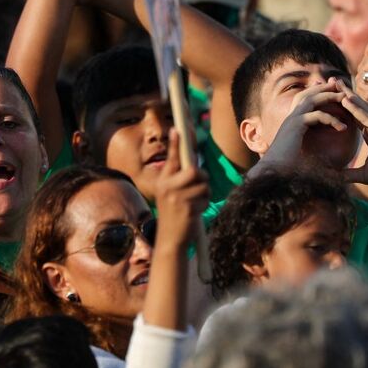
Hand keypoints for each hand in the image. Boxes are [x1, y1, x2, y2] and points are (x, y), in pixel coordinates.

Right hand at [152, 130, 208, 249]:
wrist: (170, 239)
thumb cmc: (174, 213)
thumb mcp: (170, 193)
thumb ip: (178, 177)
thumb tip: (192, 162)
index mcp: (163, 180)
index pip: (171, 158)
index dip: (175, 143)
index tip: (178, 129)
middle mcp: (167, 186)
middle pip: (194, 170)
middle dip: (201, 177)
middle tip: (199, 185)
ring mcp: (177, 197)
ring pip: (203, 184)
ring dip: (204, 193)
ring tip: (195, 202)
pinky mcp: (187, 207)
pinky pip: (205, 197)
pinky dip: (204, 203)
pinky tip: (195, 212)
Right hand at [257, 79, 350, 169]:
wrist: (274, 172)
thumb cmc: (287, 168)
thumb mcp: (304, 155)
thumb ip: (314, 151)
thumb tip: (330, 162)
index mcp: (292, 122)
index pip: (304, 100)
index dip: (317, 94)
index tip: (331, 92)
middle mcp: (290, 117)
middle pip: (306, 94)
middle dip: (323, 88)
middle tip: (338, 85)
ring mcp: (291, 120)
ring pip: (311, 100)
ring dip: (328, 96)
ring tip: (343, 97)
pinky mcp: (295, 125)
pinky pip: (316, 115)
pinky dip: (330, 118)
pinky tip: (342, 127)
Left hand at [340, 83, 367, 192]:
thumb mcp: (365, 175)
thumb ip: (351, 174)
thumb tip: (337, 178)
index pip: (354, 116)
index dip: (344, 105)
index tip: (331, 95)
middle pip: (357, 107)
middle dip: (344, 94)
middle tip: (331, 80)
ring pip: (362, 108)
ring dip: (348, 95)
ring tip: (336, 83)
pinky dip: (356, 108)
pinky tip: (346, 99)